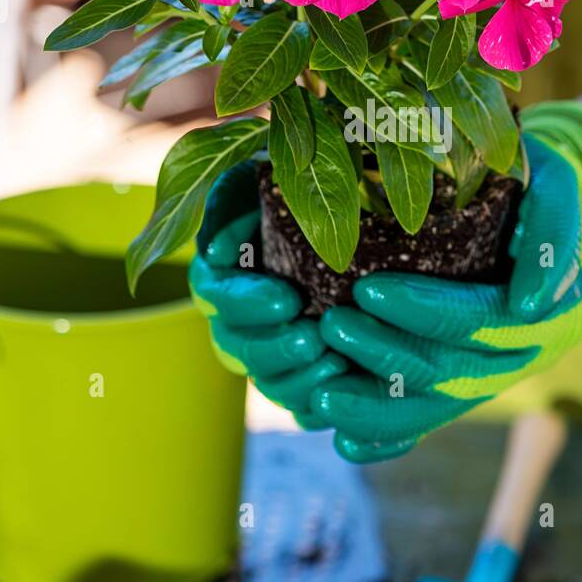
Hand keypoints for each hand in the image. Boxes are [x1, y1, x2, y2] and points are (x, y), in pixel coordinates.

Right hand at [189, 161, 346, 426]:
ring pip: (269, 383)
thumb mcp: (270, 175)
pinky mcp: (307, 377)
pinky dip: (321, 406)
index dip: (244, 303)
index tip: (285, 298)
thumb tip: (222, 247)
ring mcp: (272, 352)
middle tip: (311, 338)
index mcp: (224, 272)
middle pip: (236, 349)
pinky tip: (347, 393)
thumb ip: (239, 196)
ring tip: (335, 364)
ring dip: (297, 380)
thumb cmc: (314, 188)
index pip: (216, 295)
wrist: (365, 218)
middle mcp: (240, 319)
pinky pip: (304, 407)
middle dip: (271, 348)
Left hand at [309, 102, 581, 462]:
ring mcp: (497, 376)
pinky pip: (429, 419)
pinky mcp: (469, 385)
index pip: (483, 318)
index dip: (426, 310)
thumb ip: (555, 235)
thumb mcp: (561, 192)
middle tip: (330, 328)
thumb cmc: (546, 189)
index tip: (368, 291)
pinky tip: (346, 445)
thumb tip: (529, 304)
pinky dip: (389, 436)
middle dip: (386, 354)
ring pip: (436, 404)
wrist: (546, 215)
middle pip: (453, 368)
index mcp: (555, 315)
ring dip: (378, 408)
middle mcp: (528, 356)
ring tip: (321, 398)